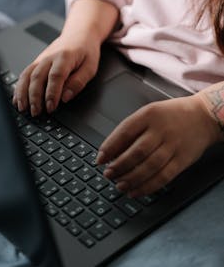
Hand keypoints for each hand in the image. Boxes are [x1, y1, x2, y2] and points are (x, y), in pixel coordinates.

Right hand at [13, 33, 100, 115]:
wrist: (79, 34)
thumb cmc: (86, 50)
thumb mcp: (90, 67)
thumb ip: (78, 82)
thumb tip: (66, 97)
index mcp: (64, 57)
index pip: (55, 77)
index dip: (52, 93)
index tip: (51, 107)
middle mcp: (49, 57)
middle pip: (37, 77)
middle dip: (35, 97)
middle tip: (36, 112)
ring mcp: (40, 59)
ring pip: (27, 76)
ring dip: (23, 94)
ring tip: (23, 109)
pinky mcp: (36, 63)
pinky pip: (24, 75)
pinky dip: (19, 88)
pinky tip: (17, 99)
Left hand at [96, 95, 219, 196]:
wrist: (203, 116)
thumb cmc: (171, 115)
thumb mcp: (149, 112)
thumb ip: (132, 129)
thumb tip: (111, 150)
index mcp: (149, 115)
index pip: (125, 132)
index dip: (110, 147)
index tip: (100, 159)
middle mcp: (161, 130)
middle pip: (137, 152)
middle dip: (119, 166)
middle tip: (108, 174)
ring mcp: (173, 145)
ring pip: (149, 167)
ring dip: (131, 179)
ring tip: (119, 184)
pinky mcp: (183, 160)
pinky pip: (164, 177)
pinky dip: (148, 187)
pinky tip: (136, 191)